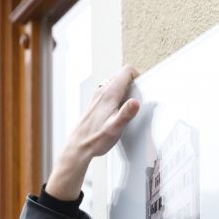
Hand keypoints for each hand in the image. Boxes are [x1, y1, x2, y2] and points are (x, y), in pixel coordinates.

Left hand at [45, 65, 139, 200]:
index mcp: (109, 94)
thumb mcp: (115, 128)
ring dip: (122, 90)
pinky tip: (115, 113)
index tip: (140, 89)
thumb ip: (126, 114)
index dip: (137, 76)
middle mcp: (101, 92)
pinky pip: (107, 93)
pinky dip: (114, 97)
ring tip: (125, 107)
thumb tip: (135, 103)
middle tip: (135, 99)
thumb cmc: (95, 139)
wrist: (78, 147)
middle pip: (120, 75)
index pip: (126, 71)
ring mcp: (96, 98)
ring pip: (113, 84)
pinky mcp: (94, 105)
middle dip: (131, 83)